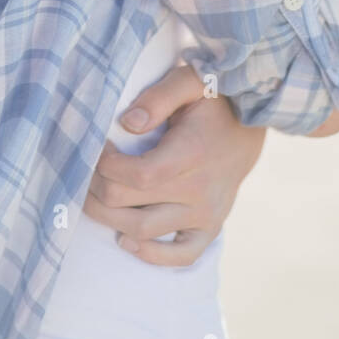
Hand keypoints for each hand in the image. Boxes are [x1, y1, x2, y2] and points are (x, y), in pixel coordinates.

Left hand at [82, 63, 266, 264]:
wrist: (249, 125)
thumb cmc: (213, 100)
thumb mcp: (190, 82)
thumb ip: (158, 97)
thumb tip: (127, 123)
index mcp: (192, 153)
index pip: (139, 175)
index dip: (107, 166)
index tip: (98, 147)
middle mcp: (200, 190)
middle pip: (131, 203)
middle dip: (97, 187)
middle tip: (88, 169)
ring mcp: (206, 214)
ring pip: (144, 231)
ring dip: (109, 218)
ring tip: (95, 196)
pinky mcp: (211, 228)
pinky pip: (181, 256)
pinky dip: (149, 255)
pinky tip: (126, 238)